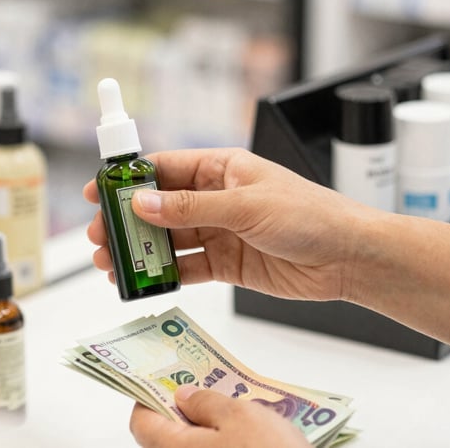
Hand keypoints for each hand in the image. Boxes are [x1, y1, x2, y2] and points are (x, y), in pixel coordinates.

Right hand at [84, 148, 374, 302]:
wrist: (349, 258)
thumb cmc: (311, 215)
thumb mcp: (246, 205)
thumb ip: (191, 207)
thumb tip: (143, 203)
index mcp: (222, 168)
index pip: (164, 169)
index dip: (129, 179)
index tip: (99, 190)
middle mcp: (216, 198)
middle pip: (160, 207)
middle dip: (127, 221)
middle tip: (101, 235)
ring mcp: (220, 232)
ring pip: (168, 239)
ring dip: (140, 250)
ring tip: (112, 263)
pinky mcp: (226, 263)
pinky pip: (185, 267)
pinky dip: (163, 274)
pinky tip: (143, 281)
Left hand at [130, 385, 309, 447]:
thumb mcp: (239, 415)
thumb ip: (206, 401)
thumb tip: (184, 395)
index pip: (141, 421)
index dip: (150, 395)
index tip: (163, 378)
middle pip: (166, 435)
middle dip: (182, 408)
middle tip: (201, 386)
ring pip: (192, 446)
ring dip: (205, 427)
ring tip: (231, 408)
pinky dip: (222, 442)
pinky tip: (246, 434)